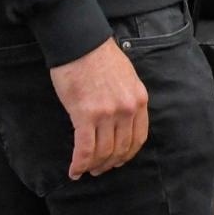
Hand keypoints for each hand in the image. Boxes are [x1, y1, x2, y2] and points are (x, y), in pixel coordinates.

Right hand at [49, 37, 148, 179]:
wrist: (81, 44)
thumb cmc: (100, 57)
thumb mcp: (127, 78)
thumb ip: (128, 100)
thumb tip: (121, 123)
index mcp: (139, 99)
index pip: (138, 138)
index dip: (127, 155)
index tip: (118, 161)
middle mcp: (127, 109)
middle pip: (121, 149)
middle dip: (109, 164)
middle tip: (99, 170)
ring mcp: (107, 113)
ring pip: (103, 153)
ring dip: (94, 166)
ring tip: (85, 170)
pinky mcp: (85, 115)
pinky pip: (85, 149)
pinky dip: (80, 164)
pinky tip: (74, 170)